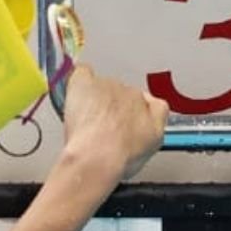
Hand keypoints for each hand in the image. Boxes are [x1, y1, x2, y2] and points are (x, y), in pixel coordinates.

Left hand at [63, 65, 167, 179]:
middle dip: (111, 110)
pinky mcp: (86, 83)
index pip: (149, 103)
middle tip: (99, 130)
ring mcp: (109, 86)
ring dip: (94, 101)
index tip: (125, 125)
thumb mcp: (149, 147)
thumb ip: (150, 128)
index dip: (135, 114)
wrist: (97, 156)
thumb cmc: (120, 157)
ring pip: (101, 87)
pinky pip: (82, 73)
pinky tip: (76, 96)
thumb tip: (144, 124)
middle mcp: (133, 93)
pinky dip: (78, 82)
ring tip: (84, 124)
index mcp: (154, 110)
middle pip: (122, 95)